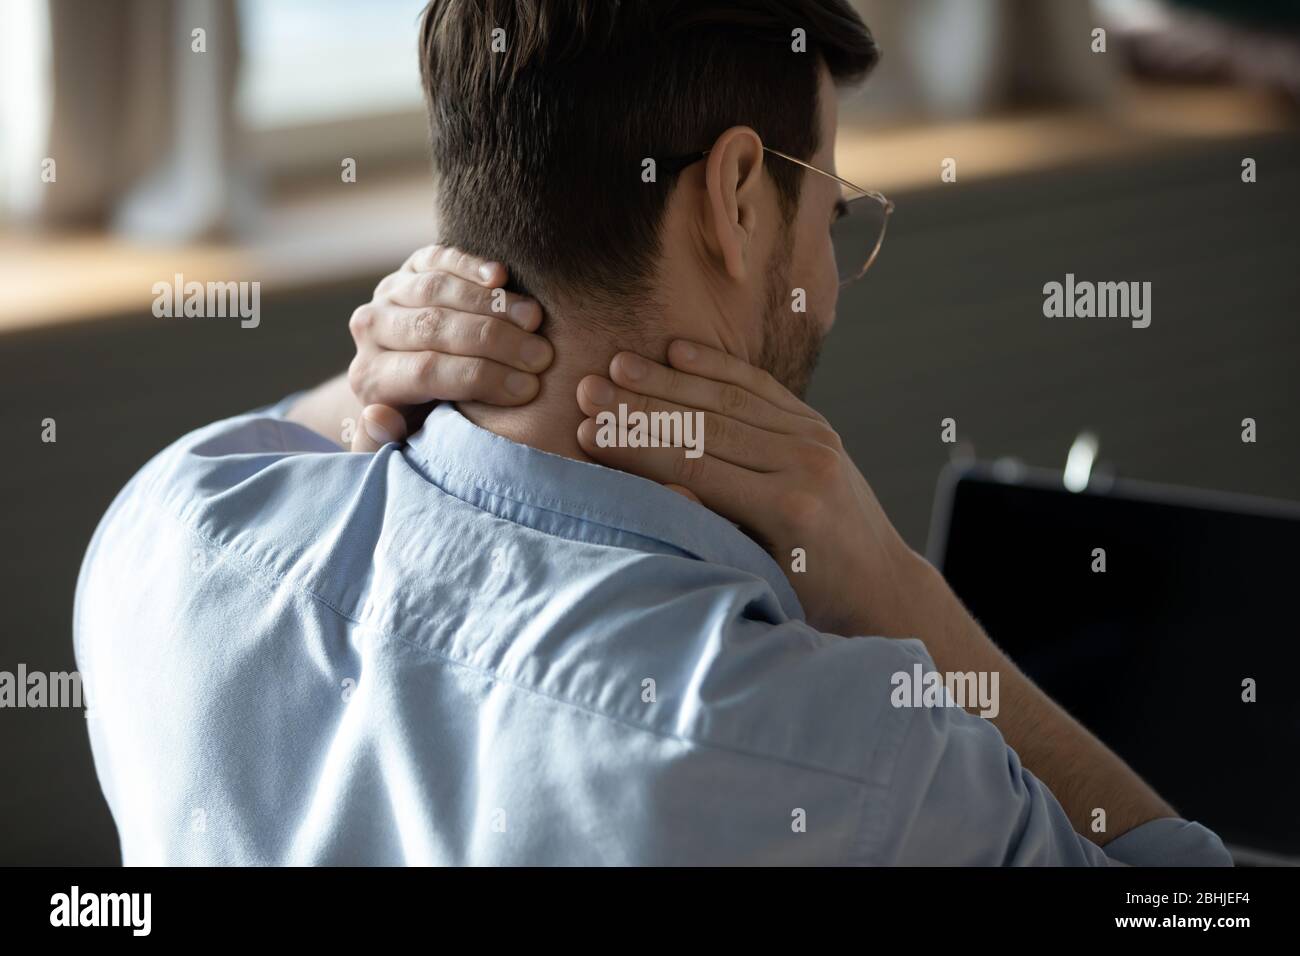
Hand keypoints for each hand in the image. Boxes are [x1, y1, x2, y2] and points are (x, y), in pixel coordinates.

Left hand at [347, 244, 551, 433]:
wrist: (408, 375)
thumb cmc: (422, 418)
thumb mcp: (405, 441)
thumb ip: (386, 442)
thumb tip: (378, 417)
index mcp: (371, 377)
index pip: (425, 372)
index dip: (480, 378)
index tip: (528, 389)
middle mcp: (371, 329)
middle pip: (433, 328)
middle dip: (494, 341)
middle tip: (541, 356)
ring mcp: (388, 292)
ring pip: (437, 290)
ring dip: (492, 304)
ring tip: (535, 320)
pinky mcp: (410, 266)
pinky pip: (438, 258)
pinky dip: (469, 264)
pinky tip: (501, 276)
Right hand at [575, 340, 925, 636]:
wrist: (879, 581)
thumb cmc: (809, 593)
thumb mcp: (758, 572)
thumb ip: (711, 529)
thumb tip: (652, 487)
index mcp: (787, 508)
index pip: (695, 466)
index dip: (637, 447)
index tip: (587, 432)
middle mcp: (804, 464)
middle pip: (706, 425)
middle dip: (641, 405)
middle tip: (588, 389)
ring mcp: (815, 438)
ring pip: (728, 400)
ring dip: (668, 380)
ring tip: (617, 365)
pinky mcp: (817, 425)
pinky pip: (760, 387)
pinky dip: (716, 367)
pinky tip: (677, 351)